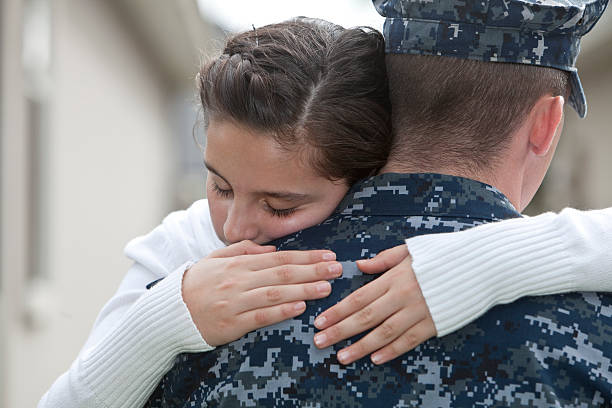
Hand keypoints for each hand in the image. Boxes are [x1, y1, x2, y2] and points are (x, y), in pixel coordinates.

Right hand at [183, 240, 341, 345]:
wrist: (171, 311)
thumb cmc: (198, 283)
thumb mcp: (216, 258)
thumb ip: (243, 250)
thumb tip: (272, 250)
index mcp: (237, 263)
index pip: (279, 258)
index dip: (306, 257)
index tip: (328, 256)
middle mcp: (238, 279)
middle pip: (282, 273)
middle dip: (313, 270)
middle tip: (337, 268)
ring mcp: (235, 302)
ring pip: (275, 293)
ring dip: (303, 290)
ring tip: (326, 287)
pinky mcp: (231, 324)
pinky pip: (260, 316)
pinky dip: (281, 311)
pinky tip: (300, 308)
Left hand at [312, 245, 435, 364]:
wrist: (481, 264)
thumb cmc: (443, 253)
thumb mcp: (410, 249)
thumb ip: (383, 260)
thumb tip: (359, 266)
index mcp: (395, 277)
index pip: (359, 297)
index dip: (337, 311)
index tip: (320, 322)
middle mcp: (403, 295)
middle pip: (365, 317)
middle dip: (340, 331)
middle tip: (320, 342)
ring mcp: (419, 311)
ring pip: (384, 333)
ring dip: (361, 346)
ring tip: (342, 357)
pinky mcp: (435, 323)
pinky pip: (410, 340)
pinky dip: (392, 350)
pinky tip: (375, 358)